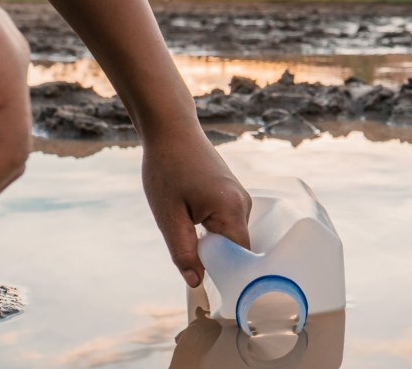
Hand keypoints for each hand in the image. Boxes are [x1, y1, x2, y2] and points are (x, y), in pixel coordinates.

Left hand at [142, 133, 251, 286]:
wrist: (171, 129)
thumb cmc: (167, 167)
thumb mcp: (168, 215)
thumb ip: (183, 251)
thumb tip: (196, 282)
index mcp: (232, 209)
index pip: (239, 257)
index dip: (223, 272)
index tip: (202, 278)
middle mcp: (244, 204)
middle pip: (236, 247)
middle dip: (213, 255)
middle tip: (184, 247)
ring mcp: (240, 197)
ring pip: (230, 235)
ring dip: (209, 240)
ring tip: (183, 222)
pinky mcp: (233, 193)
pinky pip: (227, 222)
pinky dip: (210, 228)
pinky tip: (189, 214)